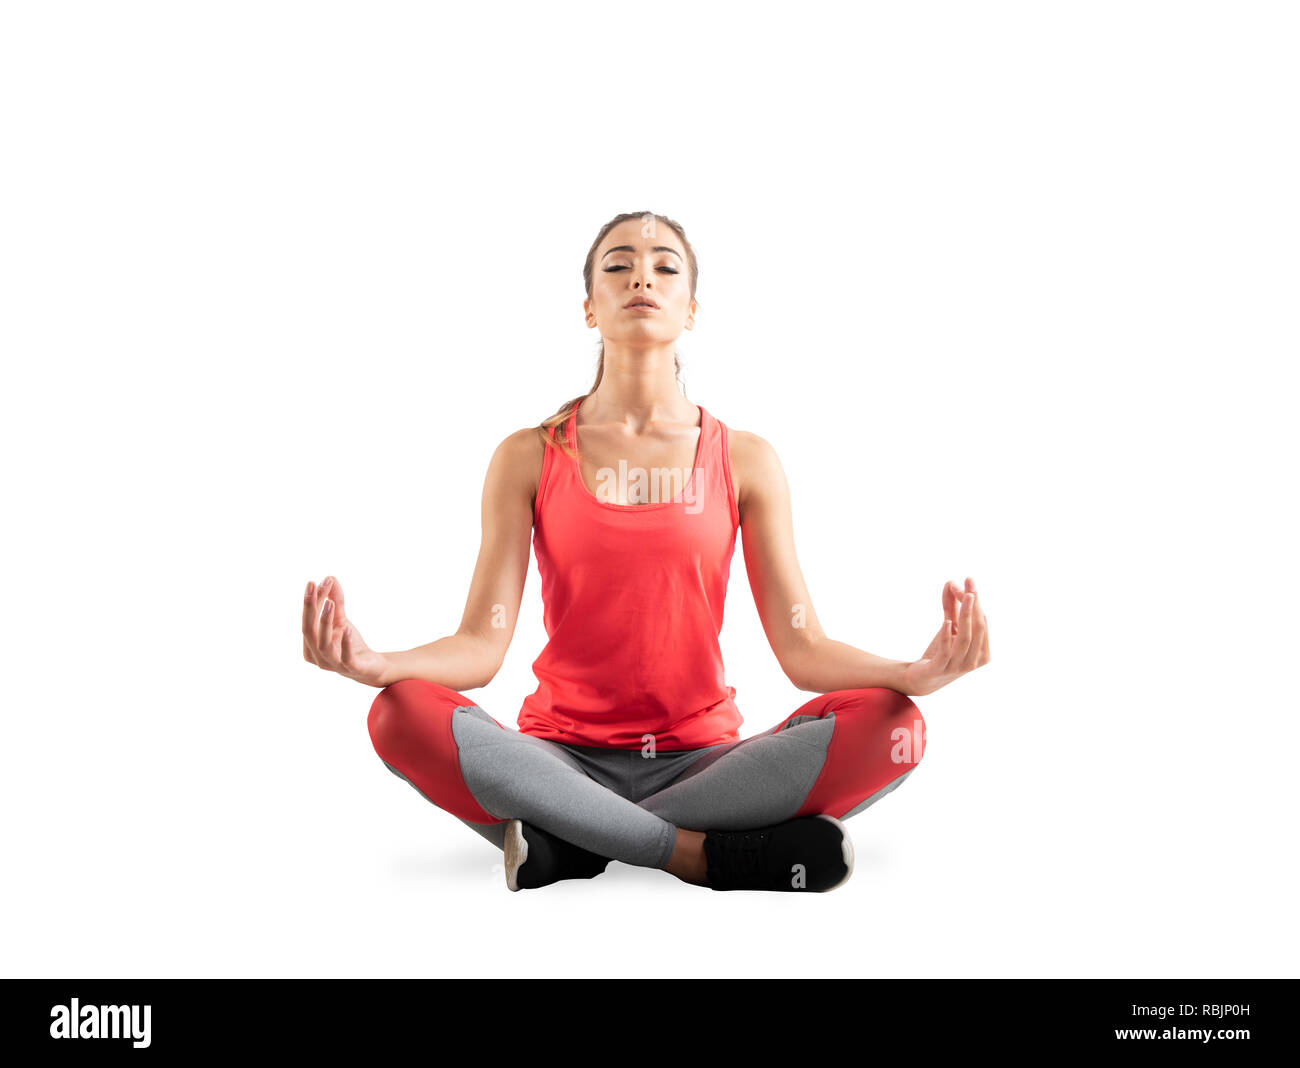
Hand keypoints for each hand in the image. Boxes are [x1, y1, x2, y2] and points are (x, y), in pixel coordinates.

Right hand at [301, 576, 391, 686]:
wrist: (370, 667)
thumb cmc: (350, 643)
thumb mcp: (341, 619)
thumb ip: (335, 600)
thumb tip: (329, 577)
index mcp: (310, 645)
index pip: (307, 621)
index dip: (311, 602)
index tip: (315, 582)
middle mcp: (317, 656)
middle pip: (309, 631)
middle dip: (311, 608)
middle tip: (315, 587)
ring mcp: (333, 664)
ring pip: (322, 644)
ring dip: (325, 622)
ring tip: (330, 604)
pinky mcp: (351, 669)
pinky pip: (346, 657)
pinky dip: (345, 643)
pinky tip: (347, 628)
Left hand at [900, 577, 989, 696]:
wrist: (922, 678)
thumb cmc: (940, 652)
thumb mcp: (950, 630)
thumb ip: (953, 609)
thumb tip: (953, 583)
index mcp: (982, 653)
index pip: (982, 624)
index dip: (977, 603)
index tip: (970, 581)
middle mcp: (973, 661)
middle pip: (977, 629)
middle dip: (974, 605)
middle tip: (970, 585)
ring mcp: (957, 666)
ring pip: (965, 638)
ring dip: (966, 615)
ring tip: (965, 596)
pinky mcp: (939, 668)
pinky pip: (945, 650)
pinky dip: (946, 635)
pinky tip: (946, 621)